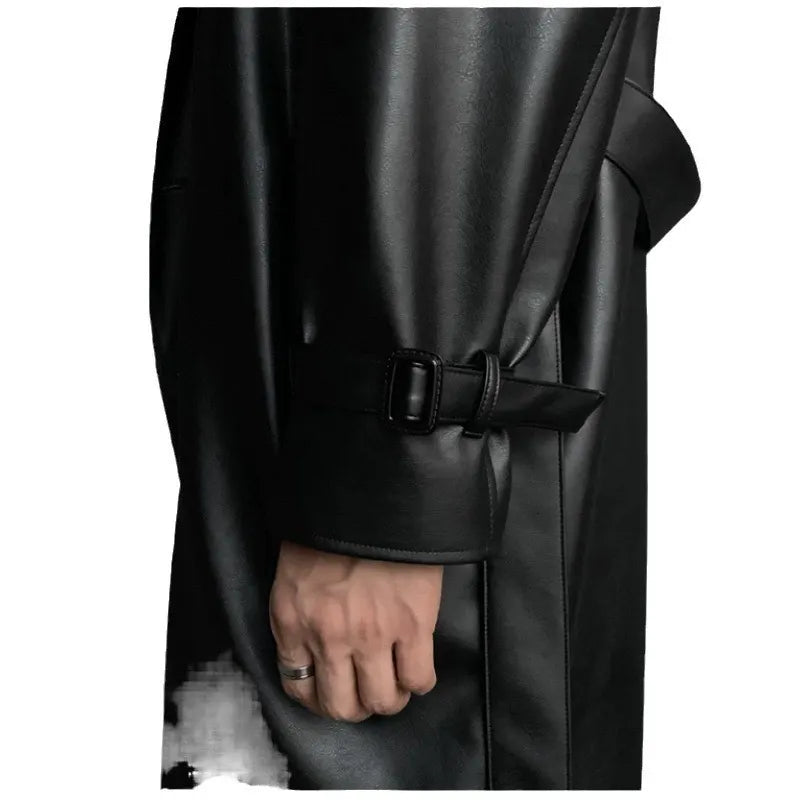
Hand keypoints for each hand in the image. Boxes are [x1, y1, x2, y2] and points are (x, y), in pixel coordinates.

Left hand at [269, 540, 442, 721]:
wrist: (370, 495)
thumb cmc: (330, 528)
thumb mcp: (293, 575)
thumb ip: (298, 618)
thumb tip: (312, 654)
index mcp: (293, 622)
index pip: (298, 687)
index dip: (318, 699)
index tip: (332, 691)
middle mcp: (329, 637)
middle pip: (343, 707)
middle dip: (356, 706)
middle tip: (365, 690)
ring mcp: (373, 634)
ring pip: (383, 701)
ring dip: (389, 698)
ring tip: (394, 681)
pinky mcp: (413, 625)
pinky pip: (418, 678)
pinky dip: (418, 681)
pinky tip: (415, 666)